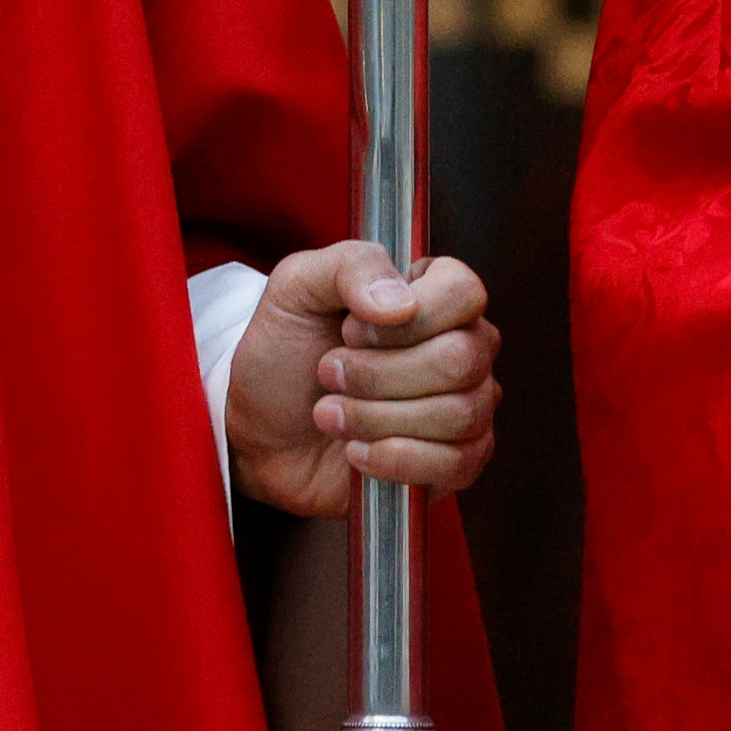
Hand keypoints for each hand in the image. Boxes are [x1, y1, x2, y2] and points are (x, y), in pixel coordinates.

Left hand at [226, 244, 498, 516]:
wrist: (262, 432)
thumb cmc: (285, 354)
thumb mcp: (296, 287)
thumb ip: (350, 266)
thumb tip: (401, 303)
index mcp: (433, 293)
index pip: (465, 292)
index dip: (410, 316)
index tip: (351, 331)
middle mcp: (463, 345)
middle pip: (461, 358)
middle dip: (378, 374)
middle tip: (328, 374)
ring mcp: (468, 405)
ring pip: (458, 414)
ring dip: (375, 418)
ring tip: (329, 414)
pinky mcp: (458, 462)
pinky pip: (456, 464)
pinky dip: (393, 459)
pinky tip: (355, 450)